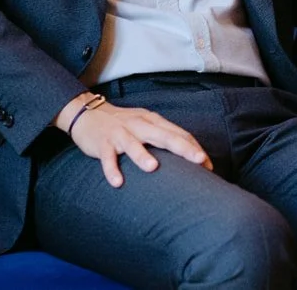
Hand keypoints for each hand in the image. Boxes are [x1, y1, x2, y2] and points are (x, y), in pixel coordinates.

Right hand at [63, 98, 210, 187]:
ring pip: (132, 144)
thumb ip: (164, 138)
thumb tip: (188, 155)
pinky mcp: (102, 143)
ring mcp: (120, 133)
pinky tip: (118, 182)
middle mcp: (139, 125)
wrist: (89, 114)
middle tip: (199, 160)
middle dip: (182, 148)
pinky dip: (111, 169)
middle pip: (163, 135)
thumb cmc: (124, 125)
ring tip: (153, 167)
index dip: (194, 148)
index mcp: (153, 121)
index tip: (208, 165)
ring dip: (142, 155)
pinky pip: (107, 157)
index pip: (178, 133)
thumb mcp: (146, 126)